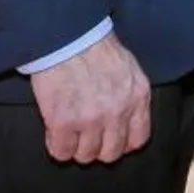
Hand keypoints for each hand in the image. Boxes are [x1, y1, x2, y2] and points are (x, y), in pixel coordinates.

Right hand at [29, 33, 151, 164]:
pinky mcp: (63, 122)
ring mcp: (90, 119)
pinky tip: (55, 132)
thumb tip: (125, 116)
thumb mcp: (129, 69)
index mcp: (137, 97)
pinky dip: (57, 146)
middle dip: (98, 148)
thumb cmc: (96, 47)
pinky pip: (61, 151)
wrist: (68, 36)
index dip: (123, 143)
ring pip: (86, 155)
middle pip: (111, 152)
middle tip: (86, 137)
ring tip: (70, 134)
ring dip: (76, 148)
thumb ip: (130, 94)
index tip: (111, 139)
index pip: (138, 139)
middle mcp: (117, 112)